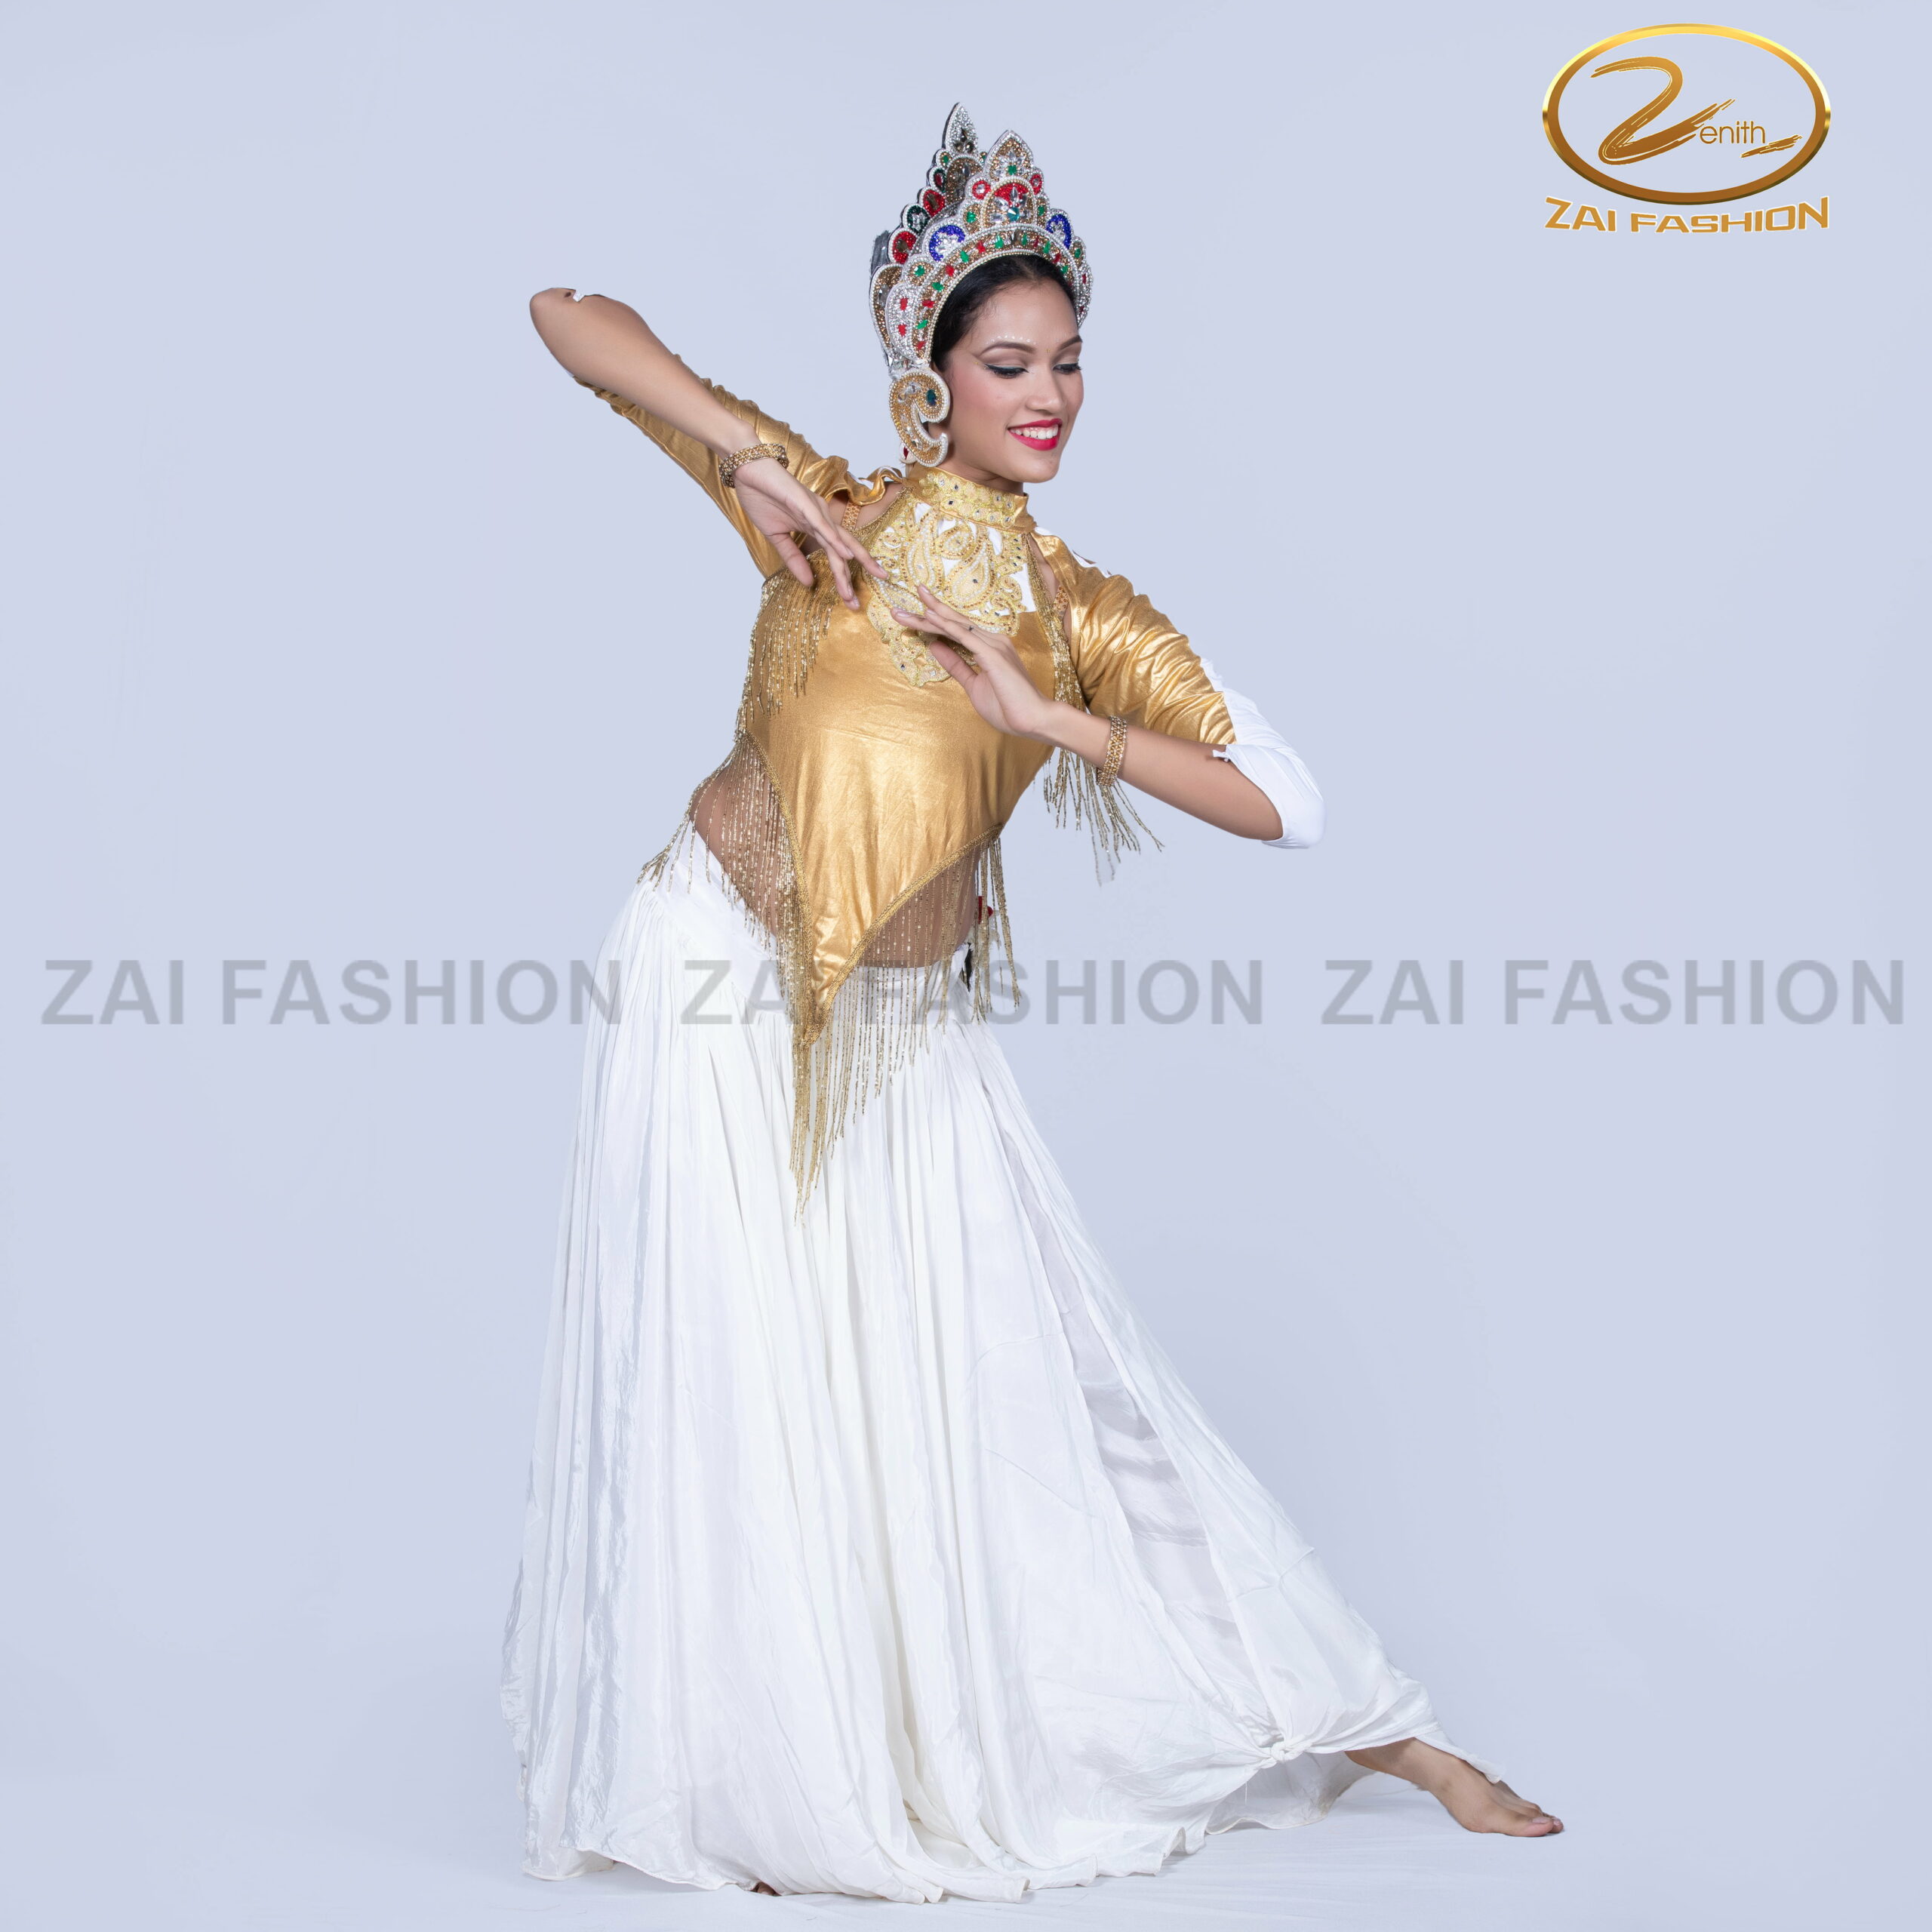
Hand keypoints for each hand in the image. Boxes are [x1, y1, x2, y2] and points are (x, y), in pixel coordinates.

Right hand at [729, 458, 879, 610]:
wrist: (747, 471)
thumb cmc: (762, 497)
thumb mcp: (777, 537)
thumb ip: (793, 558)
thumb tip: (808, 583)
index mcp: (816, 527)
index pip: (835, 557)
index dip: (843, 579)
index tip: (849, 601)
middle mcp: (821, 519)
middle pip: (843, 552)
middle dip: (850, 579)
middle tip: (856, 604)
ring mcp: (815, 510)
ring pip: (835, 542)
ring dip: (845, 567)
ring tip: (852, 589)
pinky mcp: (804, 502)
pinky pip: (822, 525)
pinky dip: (834, 540)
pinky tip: (846, 555)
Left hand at [894, 584, 1062, 739]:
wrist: (1033, 720)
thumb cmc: (1008, 707)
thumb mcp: (973, 685)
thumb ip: (955, 665)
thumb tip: (935, 646)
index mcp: (988, 647)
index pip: (956, 630)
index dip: (934, 621)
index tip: (911, 614)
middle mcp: (991, 640)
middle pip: (953, 622)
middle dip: (927, 610)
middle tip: (902, 603)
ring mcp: (993, 645)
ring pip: (955, 625)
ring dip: (929, 616)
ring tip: (904, 610)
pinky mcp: (993, 654)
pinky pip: (964, 636)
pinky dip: (946, 626)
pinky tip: (929, 617)